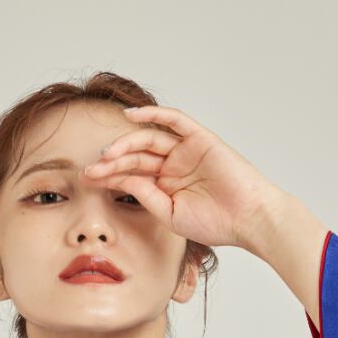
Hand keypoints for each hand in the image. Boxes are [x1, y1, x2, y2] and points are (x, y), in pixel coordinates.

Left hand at [82, 104, 284, 251]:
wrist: (249, 219)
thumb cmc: (215, 223)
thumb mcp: (170, 214)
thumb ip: (146, 195)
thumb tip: (121, 179)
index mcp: (166, 186)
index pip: (132, 174)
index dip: (109, 175)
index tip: (88, 179)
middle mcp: (173, 165)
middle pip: (136, 156)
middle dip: (111, 161)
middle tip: (91, 168)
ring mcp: (186, 150)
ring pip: (149, 139)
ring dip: (126, 143)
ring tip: (107, 153)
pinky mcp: (200, 138)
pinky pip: (174, 120)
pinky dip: (153, 114)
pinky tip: (131, 115)